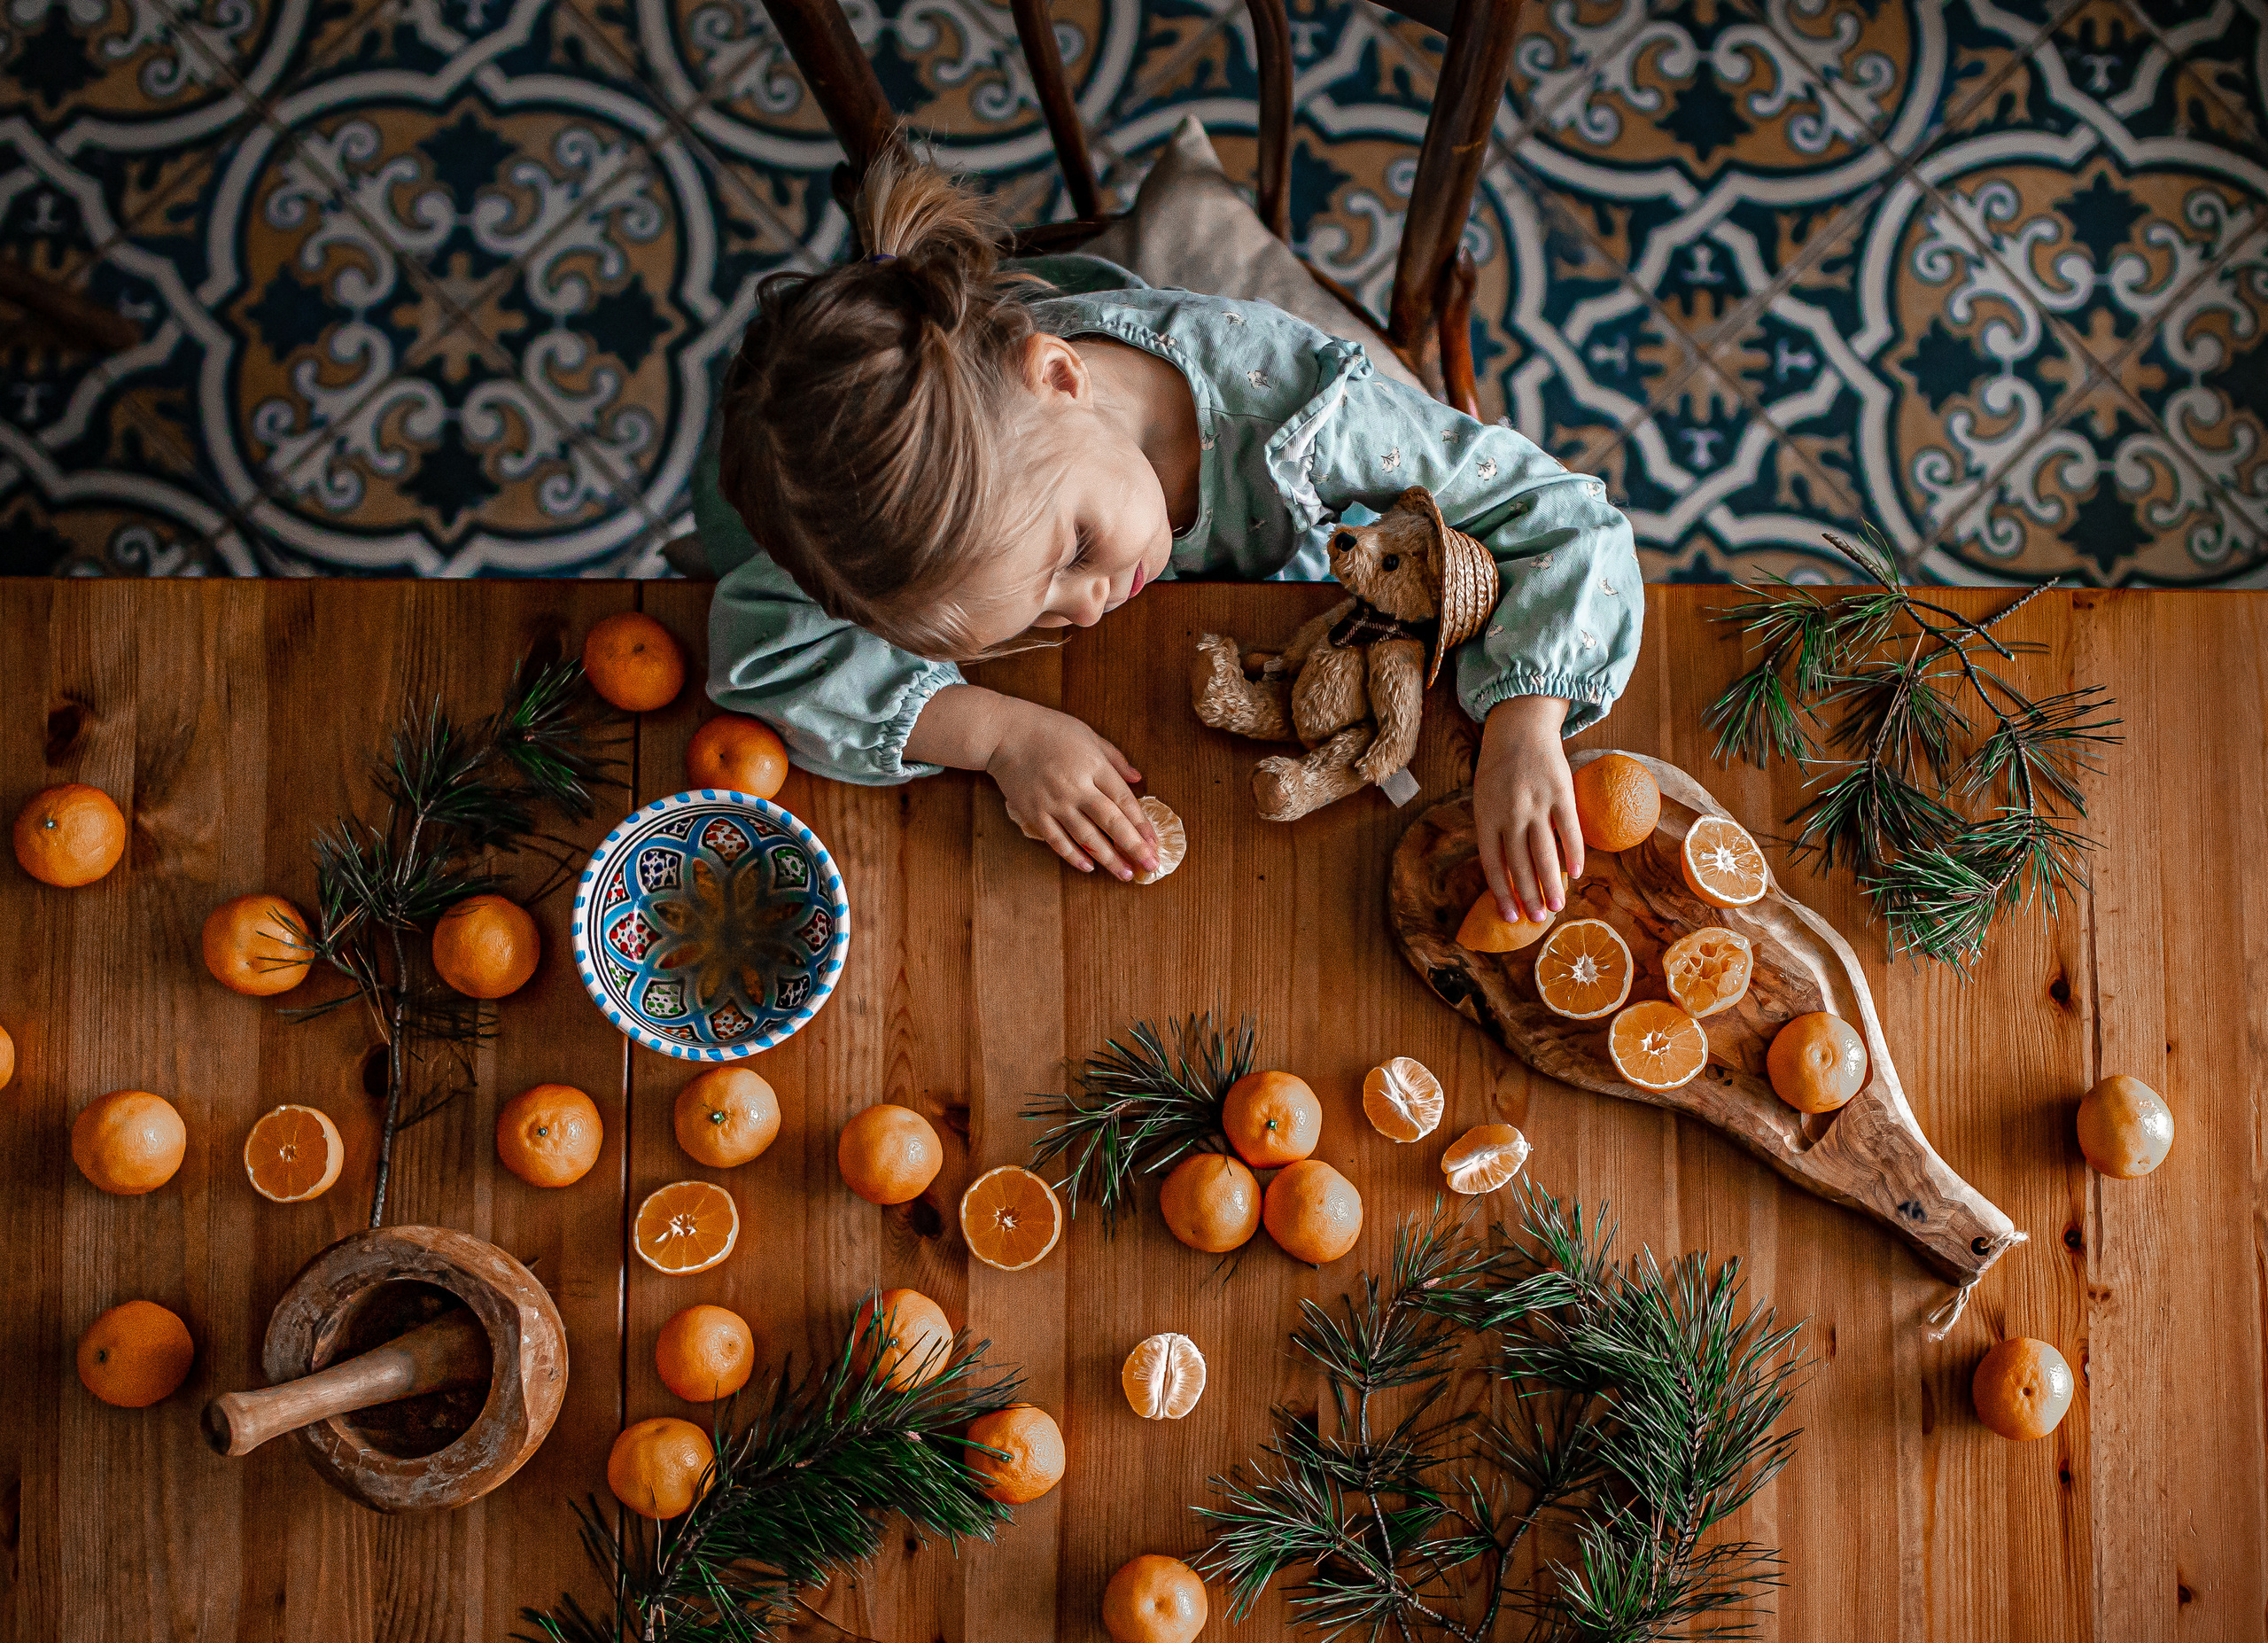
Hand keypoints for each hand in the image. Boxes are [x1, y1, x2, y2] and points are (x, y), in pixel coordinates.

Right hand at [907, 686, 1158, 878]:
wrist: (1004, 733)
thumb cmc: (1049, 729)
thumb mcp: (1088, 735)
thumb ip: (1115, 758)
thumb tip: (1138, 779)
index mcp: (1093, 765)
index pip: (1124, 800)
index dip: (1141, 824)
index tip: (1154, 842)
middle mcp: (1076, 787)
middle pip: (1111, 822)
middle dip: (1133, 847)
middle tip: (1150, 866)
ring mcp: (1054, 803)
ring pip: (1086, 837)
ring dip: (1108, 858)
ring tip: (1124, 874)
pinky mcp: (1034, 813)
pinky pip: (1057, 840)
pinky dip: (1073, 856)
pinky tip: (1088, 867)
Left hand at [1473, 696, 1582, 922]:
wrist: (1519, 729)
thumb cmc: (1498, 771)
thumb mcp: (1484, 801)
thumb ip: (1494, 834)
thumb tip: (1505, 875)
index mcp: (1485, 817)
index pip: (1492, 864)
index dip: (1501, 892)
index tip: (1510, 916)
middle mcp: (1509, 813)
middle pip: (1519, 864)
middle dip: (1529, 895)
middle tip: (1538, 919)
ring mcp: (1536, 804)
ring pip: (1544, 852)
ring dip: (1551, 883)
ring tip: (1557, 907)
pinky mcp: (1561, 793)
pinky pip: (1569, 830)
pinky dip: (1573, 853)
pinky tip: (1575, 873)